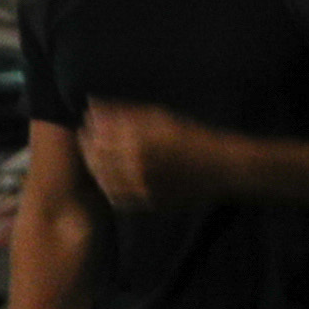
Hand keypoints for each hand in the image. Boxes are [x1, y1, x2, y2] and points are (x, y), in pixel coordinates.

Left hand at [76, 100, 233, 211]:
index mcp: (137, 141)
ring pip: (103, 181)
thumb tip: (91, 104)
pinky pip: (118, 198)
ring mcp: (142, 188)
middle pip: (96, 160)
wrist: (220, 167)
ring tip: (101, 160)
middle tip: (90, 142)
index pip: (96, 138)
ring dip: (97, 170)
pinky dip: (111, 189)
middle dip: (88, 150)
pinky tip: (115, 179)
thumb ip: (123, 112)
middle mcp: (137, 166)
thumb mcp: (159, 117)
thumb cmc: (191, 136)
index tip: (88, 126)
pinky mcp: (148, 204)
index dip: (88, 131)